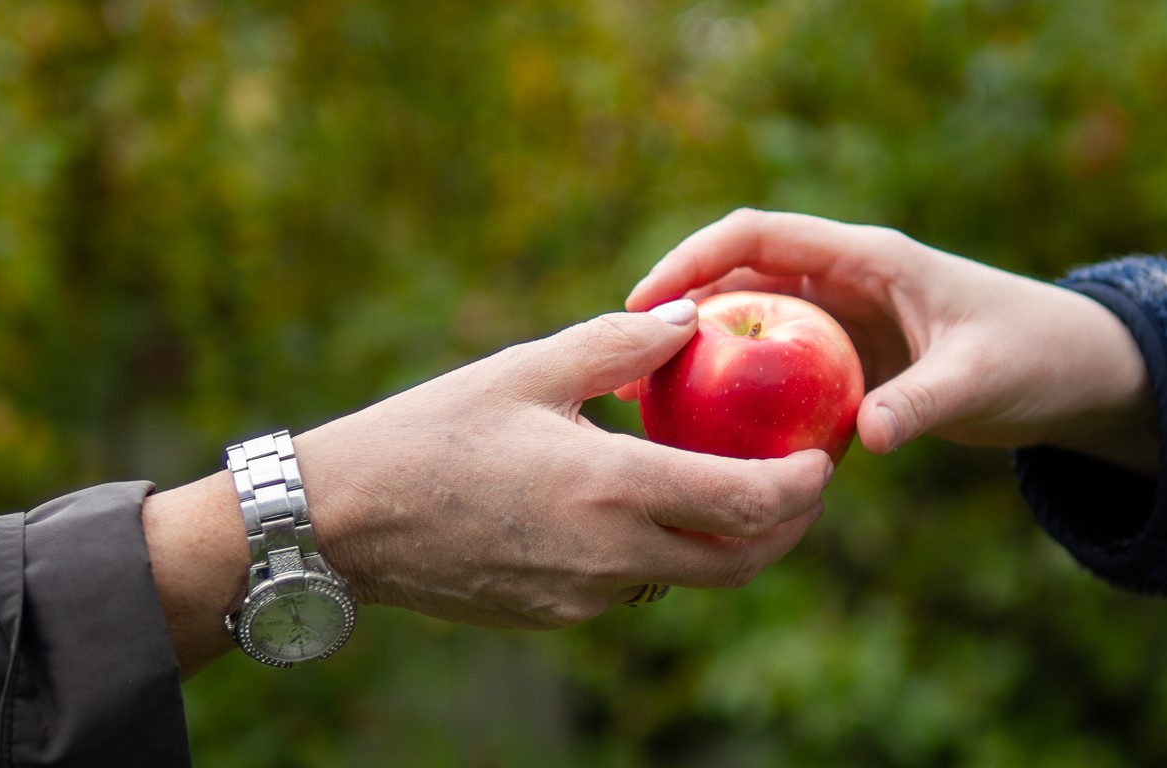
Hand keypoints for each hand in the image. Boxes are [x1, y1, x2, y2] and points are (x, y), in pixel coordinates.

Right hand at [144, 302, 832, 675]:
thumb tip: (692, 319)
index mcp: (611, 489)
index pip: (748, 503)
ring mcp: (585, 597)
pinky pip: (636, 584)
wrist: (345, 522)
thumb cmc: (432, 432)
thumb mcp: (528, 370)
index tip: (821, 459)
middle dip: (786, 527)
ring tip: (734, 486)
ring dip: (727, 541)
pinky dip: (665, 550)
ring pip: (689, 576)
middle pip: (739, 561)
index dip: (802, 487)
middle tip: (801, 483)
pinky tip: (649, 506)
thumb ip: (620, 345)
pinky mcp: (558, 616)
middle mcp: (610, 556)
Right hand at [623, 209, 1156, 471]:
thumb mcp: (979, 380)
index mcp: (866, 257)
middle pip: (737, 278)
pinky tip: (706, 437)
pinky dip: (740, 392)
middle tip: (623, 366)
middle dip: (677, 312)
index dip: (692, 259)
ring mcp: (843, 319)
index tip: (642, 303)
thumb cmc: (1035, 357)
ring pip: (751, 325)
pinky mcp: (849, 359)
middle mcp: (844, 279)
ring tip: (646, 403)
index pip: (757, 236)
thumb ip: (922, 404)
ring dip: (702, 356)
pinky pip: (777, 369)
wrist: (1076, 372)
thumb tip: (864, 440)